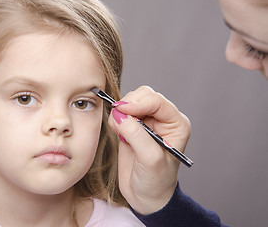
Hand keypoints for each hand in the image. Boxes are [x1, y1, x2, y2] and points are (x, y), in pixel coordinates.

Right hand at [108, 86, 190, 214]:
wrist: (146, 196)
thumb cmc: (156, 181)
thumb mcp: (150, 159)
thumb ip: (136, 135)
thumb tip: (119, 115)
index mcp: (176, 123)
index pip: (157, 101)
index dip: (138, 103)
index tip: (122, 110)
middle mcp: (163, 119)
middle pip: (143, 96)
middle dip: (128, 106)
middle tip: (119, 123)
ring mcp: (147, 122)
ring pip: (130, 101)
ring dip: (120, 113)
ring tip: (121, 134)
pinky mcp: (132, 127)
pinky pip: (120, 112)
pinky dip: (115, 119)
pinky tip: (119, 134)